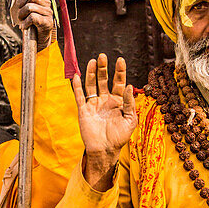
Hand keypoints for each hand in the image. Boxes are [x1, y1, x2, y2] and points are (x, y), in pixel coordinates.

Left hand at [16, 0, 54, 51]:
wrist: (38, 40)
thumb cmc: (32, 23)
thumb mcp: (29, 8)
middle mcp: (47, 4)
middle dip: (20, 3)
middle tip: (19, 11)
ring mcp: (48, 14)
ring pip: (29, 7)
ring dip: (21, 15)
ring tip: (22, 20)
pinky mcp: (47, 23)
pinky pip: (32, 17)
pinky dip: (25, 23)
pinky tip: (24, 26)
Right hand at [73, 54, 136, 190]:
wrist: (105, 150)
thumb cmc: (119, 137)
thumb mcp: (130, 120)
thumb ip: (129, 103)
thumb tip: (129, 86)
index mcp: (118, 102)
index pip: (119, 82)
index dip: (120, 72)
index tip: (120, 60)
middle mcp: (105, 100)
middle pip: (103, 80)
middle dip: (103, 68)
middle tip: (103, 56)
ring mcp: (94, 105)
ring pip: (91, 85)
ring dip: (91, 73)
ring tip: (93, 61)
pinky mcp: (84, 110)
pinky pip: (80, 96)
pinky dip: (77, 87)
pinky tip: (77, 76)